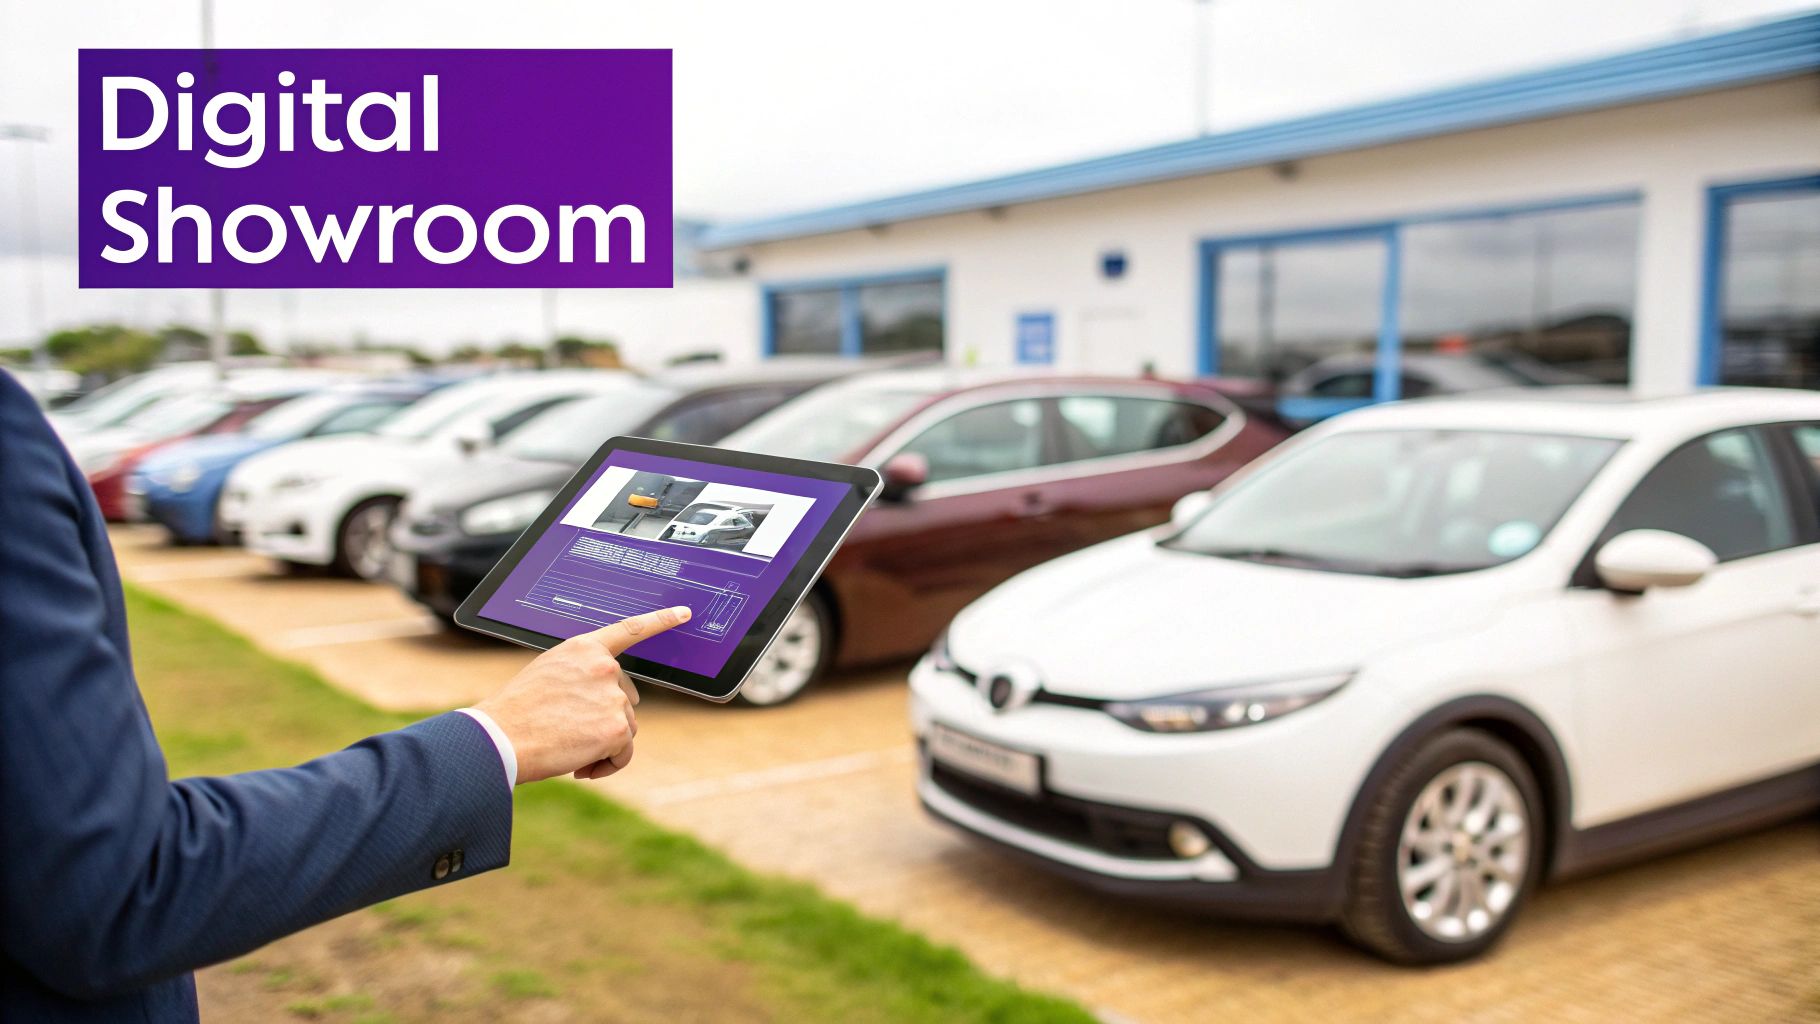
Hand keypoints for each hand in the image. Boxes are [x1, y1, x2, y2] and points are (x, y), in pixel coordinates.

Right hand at [472, 606, 690, 783]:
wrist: (500, 738)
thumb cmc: (516, 713)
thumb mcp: (549, 676)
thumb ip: (582, 676)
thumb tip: (614, 701)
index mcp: (584, 648)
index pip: (629, 629)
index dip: (660, 620)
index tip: (685, 612)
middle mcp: (604, 667)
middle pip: (626, 699)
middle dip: (606, 719)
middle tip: (571, 733)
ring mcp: (613, 697)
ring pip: (625, 728)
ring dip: (603, 745)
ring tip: (568, 750)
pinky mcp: (616, 728)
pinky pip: (623, 754)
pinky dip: (607, 765)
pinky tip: (581, 768)